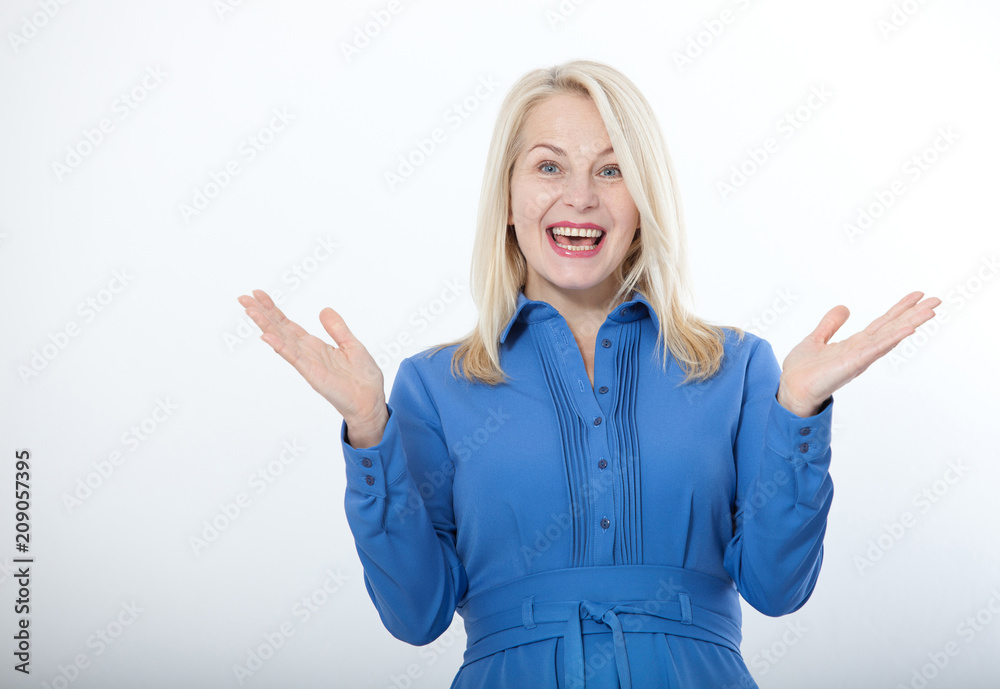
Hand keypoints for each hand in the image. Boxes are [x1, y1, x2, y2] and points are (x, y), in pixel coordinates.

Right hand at [236, 290, 387, 432]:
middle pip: (279, 330)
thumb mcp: (351, 344)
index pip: (288, 325)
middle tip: (243, 298)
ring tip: (249, 310)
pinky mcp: (313, 374)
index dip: (273, 310)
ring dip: (265, 325)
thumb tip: (323, 310)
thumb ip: (337, 328)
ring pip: (282, 340)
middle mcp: (307, 353)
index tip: (258, 295)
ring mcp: (307, 364)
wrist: (371, 401)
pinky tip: (267, 336)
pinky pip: (294, 357)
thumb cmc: (362, 378)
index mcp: (315, 346)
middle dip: (261, 314)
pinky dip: (281, 346)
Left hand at [776, 291, 941, 416]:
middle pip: (892, 328)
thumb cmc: (802, 371)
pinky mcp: (853, 364)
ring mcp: (860, 357)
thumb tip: (844, 308)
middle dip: (914, 314)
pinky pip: (876, 349)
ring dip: (911, 323)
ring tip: (931, 311)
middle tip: (936, 300)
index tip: (917, 295)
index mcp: (855, 344)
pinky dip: (892, 338)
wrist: (791, 389)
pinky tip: (908, 329)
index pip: (882, 323)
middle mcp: (862, 350)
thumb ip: (830, 325)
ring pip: (890, 336)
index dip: (899, 309)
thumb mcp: (816, 339)